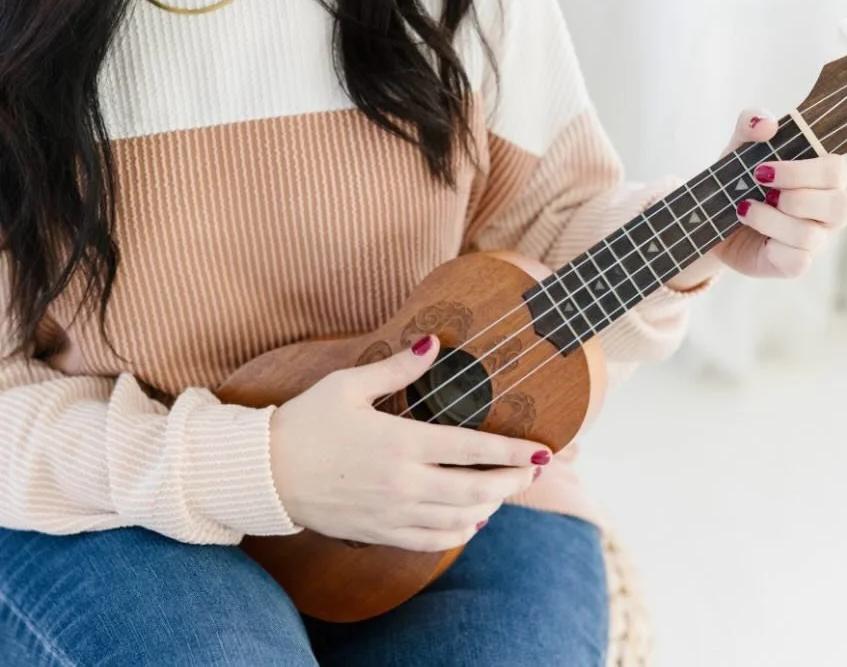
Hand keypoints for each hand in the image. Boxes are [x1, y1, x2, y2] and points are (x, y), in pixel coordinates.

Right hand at [269, 335, 547, 550]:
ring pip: (460, 517)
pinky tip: (471, 520)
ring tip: (505, 491)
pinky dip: (459, 532)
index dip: (515, 453)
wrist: (264, 474)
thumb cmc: (306, 422)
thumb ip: (397, 368)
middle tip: (532, 472)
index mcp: (402, 442)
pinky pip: (432, 540)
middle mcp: (404, 483)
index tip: (544, 453)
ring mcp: (393, 513)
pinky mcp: (379, 533)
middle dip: (513, 482)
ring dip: (491, 506)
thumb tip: (434, 344)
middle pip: (477, 489)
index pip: (474, 450)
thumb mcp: (348, 385)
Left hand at [670, 108, 846, 288]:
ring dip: (770, 219)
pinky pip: (799, 260)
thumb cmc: (737, 180)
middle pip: (840, 205)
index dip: (802, 171)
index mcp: (823, 176)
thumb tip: (766, 123)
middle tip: (761, 189)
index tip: (764, 169)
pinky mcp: (797, 264)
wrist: (709, 219)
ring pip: (811, 235)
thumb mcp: (738, 147)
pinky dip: (770, 244)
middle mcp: (827, 209)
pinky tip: (752, 233)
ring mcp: (816, 239)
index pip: (837, 169)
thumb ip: (751, 125)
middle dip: (794, 196)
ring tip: (745, 210)